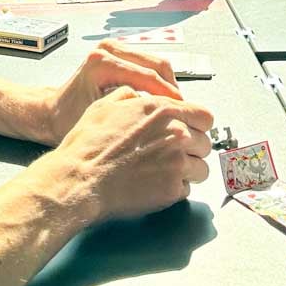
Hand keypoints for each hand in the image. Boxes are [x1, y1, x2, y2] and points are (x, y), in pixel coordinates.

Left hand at [44, 40, 206, 144]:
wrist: (54, 110)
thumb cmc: (69, 119)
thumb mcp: (101, 119)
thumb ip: (130, 114)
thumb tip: (164, 118)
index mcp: (102, 62)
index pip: (148, 76)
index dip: (169, 96)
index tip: (183, 112)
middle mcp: (108, 49)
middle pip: (158, 64)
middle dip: (174, 89)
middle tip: (185, 111)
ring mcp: (114, 47)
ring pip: (157, 62)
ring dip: (170, 84)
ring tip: (177, 107)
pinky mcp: (119, 52)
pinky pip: (149, 63)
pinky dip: (160, 80)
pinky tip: (164, 100)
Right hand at [56, 87, 212, 221]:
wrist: (79, 178)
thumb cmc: (88, 146)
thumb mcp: (106, 105)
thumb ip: (130, 96)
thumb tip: (138, 97)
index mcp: (162, 110)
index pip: (205, 116)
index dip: (198, 124)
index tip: (193, 131)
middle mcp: (175, 134)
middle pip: (205, 143)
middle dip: (192, 149)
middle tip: (173, 154)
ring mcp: (176, 163)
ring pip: (201, 168)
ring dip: (188, 171)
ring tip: (166, 172)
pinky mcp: (171, 190)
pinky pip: (186, 189)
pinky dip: (175, 189)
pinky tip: (156, 185)